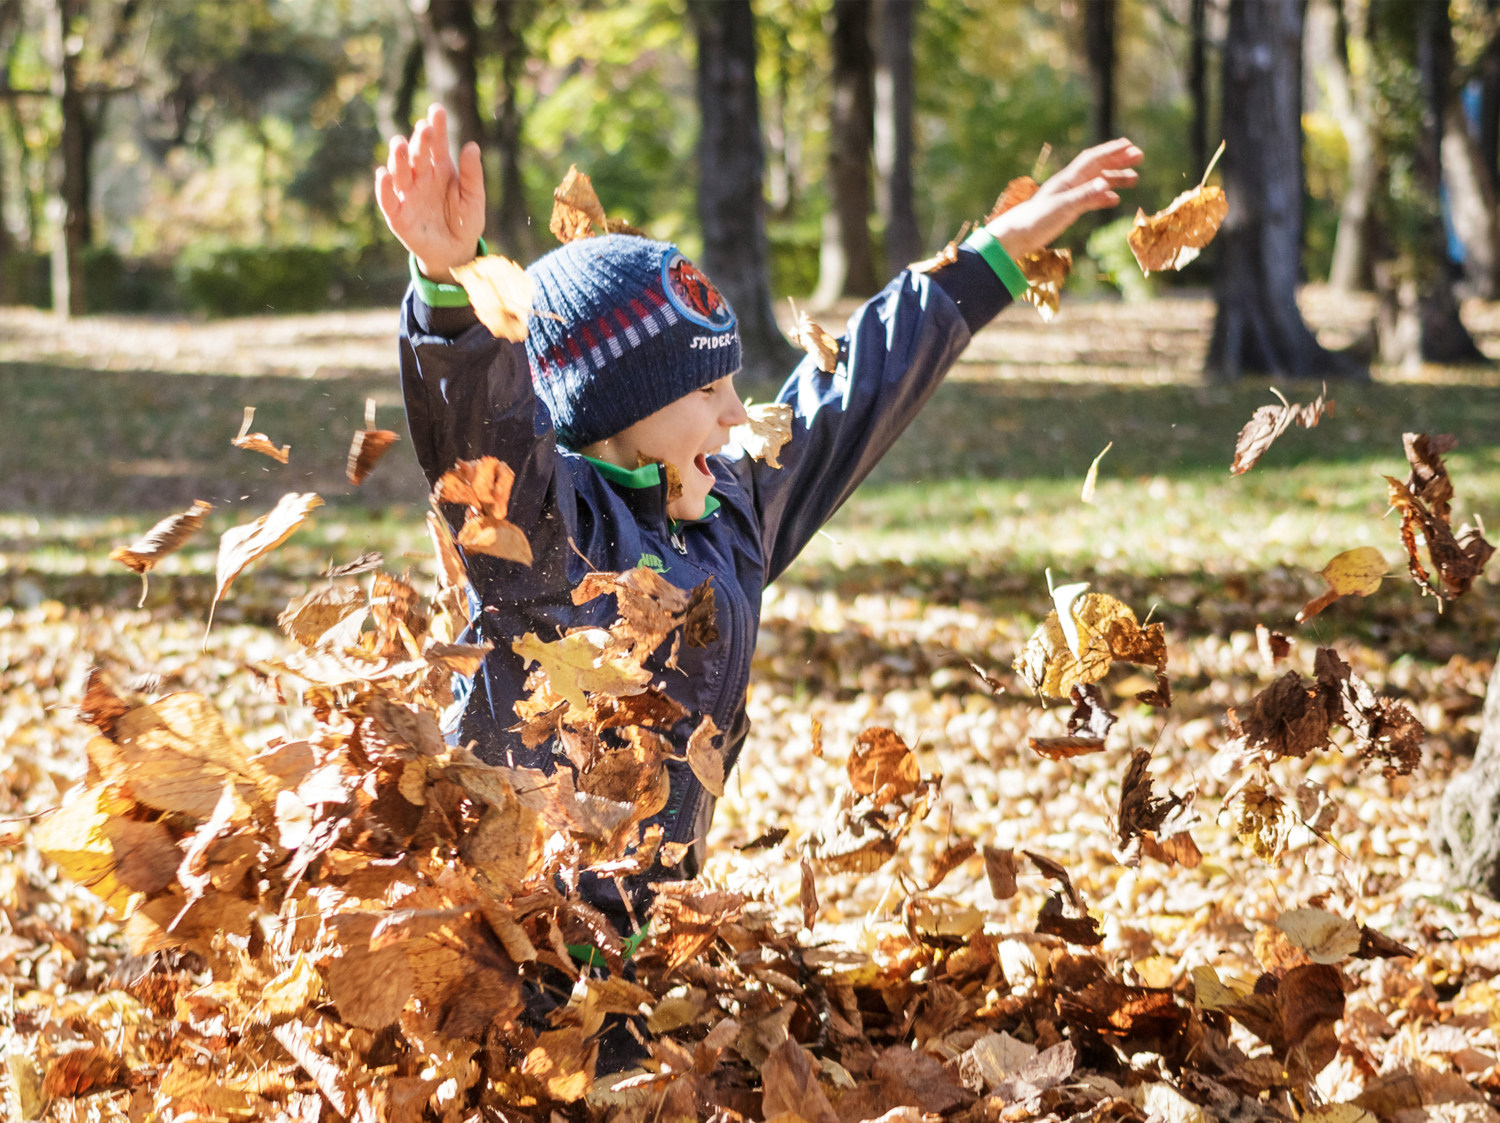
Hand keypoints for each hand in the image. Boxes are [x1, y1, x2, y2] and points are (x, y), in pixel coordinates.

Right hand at [375, 103, 485, 283]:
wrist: (456, 253)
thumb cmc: (465, 222)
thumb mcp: (473, 198)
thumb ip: (472, 175)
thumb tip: (472, 146)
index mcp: (440, 169)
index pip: (437, 144)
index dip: (437, 127)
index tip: (437, 110)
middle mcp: (421, 177)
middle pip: (417, 154)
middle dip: (419, 141)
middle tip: (424, 128)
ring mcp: (407, 194)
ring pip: (399, 172)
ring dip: (398, 158)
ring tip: (400, 144)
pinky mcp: (397, 214)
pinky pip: (387, 199)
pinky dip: (384, 187)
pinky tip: (384, 174)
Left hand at [986, 138, 1142, 258]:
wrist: (1017, 234)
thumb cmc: (1036, 219)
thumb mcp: (1063, 208)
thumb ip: (1085, 196)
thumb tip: (1107, 183)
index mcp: (1068, 179)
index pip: (1093, 159)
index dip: (1111, 150)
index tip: (1130, 145)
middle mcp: (1070, 184)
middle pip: (1098, 167)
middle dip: (1118, 160)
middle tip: (1140, 156)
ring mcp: (1069, 196)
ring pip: (1097, 182)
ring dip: (1115, 178)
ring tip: (1134, 178)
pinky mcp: (1067, 209)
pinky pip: (1090, 199)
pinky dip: (1103, 197)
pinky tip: (1114, 199)